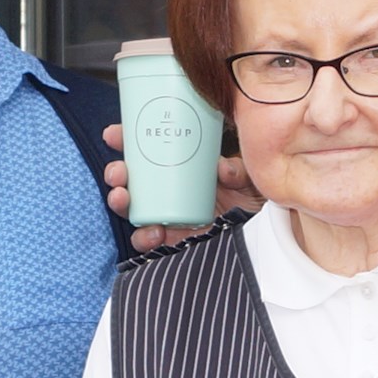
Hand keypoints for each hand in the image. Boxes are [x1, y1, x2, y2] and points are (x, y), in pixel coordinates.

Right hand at [103, 122, 257, 251]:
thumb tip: (221, 168)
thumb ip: (236, 171)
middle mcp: (169, 191)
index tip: (114, 135)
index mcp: (181, 168)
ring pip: (133, 210)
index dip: (126, 141)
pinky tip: (151, 232)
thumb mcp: (248, 178)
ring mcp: (169, 217)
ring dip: (121, 202)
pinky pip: (150, 242)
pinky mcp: (174, 242)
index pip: (148, 150)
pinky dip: (144, 238)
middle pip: (132, 180)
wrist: (263, 232)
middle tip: (118, 172)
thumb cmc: (253, 199)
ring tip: (123, 198)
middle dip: (116, 173)